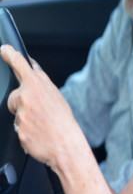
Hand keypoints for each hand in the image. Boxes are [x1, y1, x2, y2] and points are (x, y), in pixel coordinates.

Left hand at [0, 44, 76, 171]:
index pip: (19, 64)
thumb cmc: (63, 119)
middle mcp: (25, 97)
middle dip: (21, 102)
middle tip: (37, 111)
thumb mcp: (55, 93)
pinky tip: (38, 132)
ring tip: (40, 123)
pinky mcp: (17, 131)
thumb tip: (32, 68)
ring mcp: (20, 115)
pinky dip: (26, 130)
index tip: (4, 50)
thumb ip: (41, 80)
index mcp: (36, 85)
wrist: (66, 143)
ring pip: (16, 113)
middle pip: (13, 96)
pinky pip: (18, 128)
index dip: (10, 55)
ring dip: (25, 117)